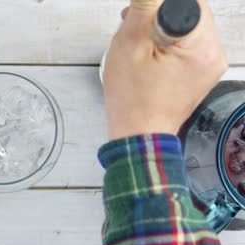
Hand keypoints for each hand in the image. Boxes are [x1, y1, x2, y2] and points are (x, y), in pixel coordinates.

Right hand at [103, 0, 227, 139]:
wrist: (138, 132)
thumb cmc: (133, 100)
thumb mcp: (130, 45)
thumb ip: (144, 8)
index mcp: (201, 47)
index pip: (189, 1)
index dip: (158, 5)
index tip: (141, 17)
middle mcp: (213, 54)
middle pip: (191, 11)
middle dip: (159, 14)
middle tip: (135, 29)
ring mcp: (209, 64)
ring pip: (188, 26)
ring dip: (162, 27)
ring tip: (141, 45)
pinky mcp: (202, 70)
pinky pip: (188, 43)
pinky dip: (168, 42)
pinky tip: (151, 54)